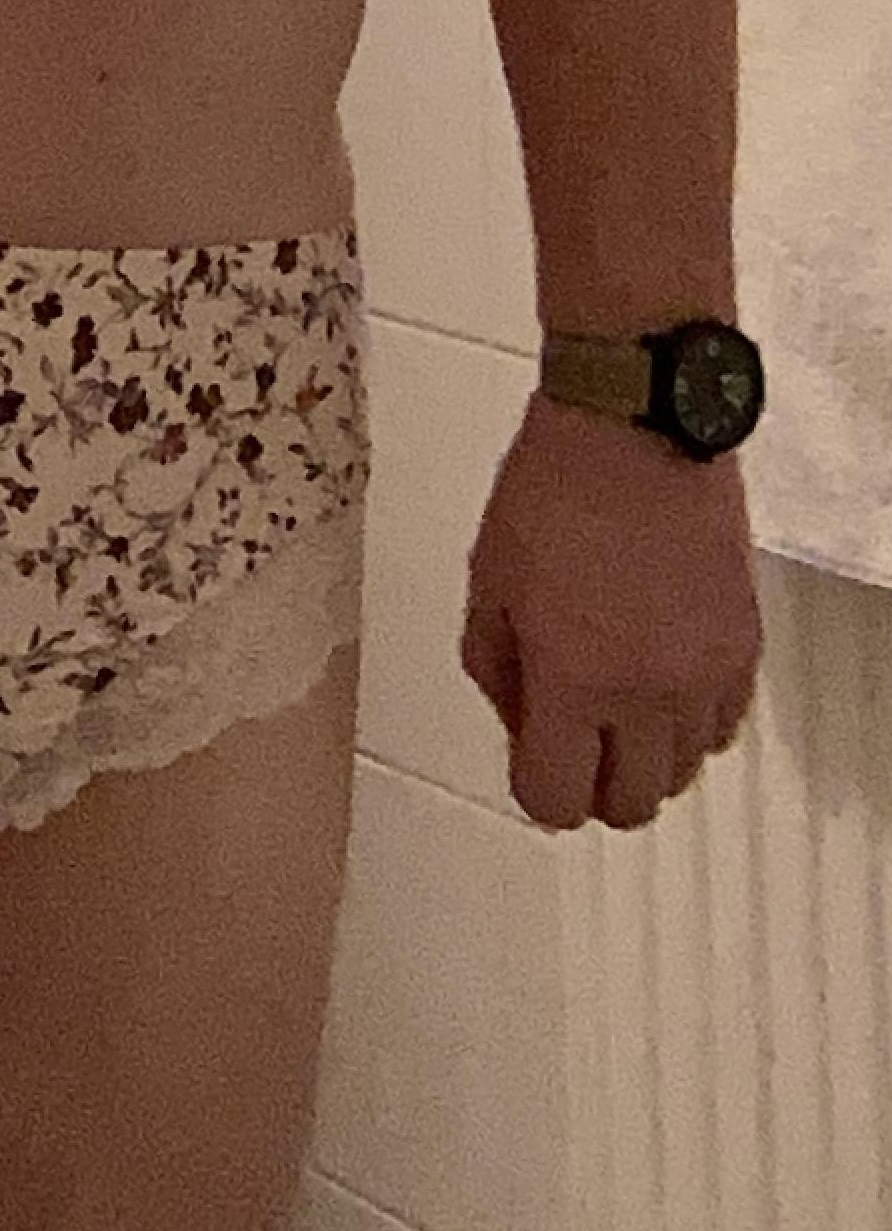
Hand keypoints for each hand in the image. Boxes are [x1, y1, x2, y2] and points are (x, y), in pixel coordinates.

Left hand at [460, 388, 762, 831]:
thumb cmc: (555, 488)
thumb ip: (494, 669)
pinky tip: (660, 681)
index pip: (557, 800)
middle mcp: (647, 693)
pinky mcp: (743, 646)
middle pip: (628, 804)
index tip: (529, 762)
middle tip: (570, 741)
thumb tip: (518, 722)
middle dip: (591, 785)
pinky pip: (723, 727)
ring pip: (681, 772)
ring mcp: (704, 674)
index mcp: (572, 680)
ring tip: (615, 702)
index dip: (536, 789)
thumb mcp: (486, 581)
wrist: (635, 427)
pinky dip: (690, 724)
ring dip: (643, 755)